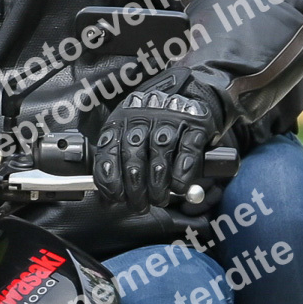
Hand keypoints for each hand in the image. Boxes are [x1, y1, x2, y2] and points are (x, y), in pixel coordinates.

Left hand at [93, 76, 222, 212]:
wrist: (188, 97)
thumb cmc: (153, 128)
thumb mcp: (128, 139)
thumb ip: (116, 166)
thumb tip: (107, 201)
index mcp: (120, 122)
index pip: (109, 153)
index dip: (110, 180)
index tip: (116, 198)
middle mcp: (142, 118)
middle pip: (134, 159)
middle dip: (136, 190)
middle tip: (140, 206)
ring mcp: (169, 119)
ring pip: (159, 156)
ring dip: (158, 185)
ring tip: (159, 199)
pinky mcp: (195, 124)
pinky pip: (187, 151)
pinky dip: (183, 174)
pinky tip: (179, 187)